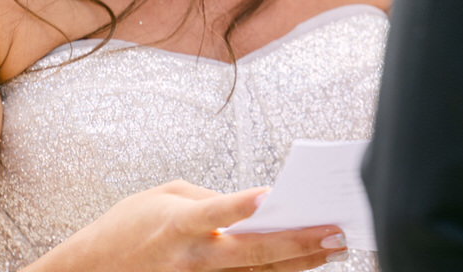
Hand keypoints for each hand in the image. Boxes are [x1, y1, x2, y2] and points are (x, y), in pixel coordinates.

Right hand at [44, 180, 347, 271]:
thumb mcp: (163, 196)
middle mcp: (189, 260)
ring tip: (332, 248)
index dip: (238, 205)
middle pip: (252, 253)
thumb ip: (208, 199)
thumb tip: (253, 206)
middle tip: (335, 231)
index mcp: (176, 225)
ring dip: (298, 263)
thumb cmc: (127, 228)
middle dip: (298, 242)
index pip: (212, 212)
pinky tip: (301, 267)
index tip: (268, 196)